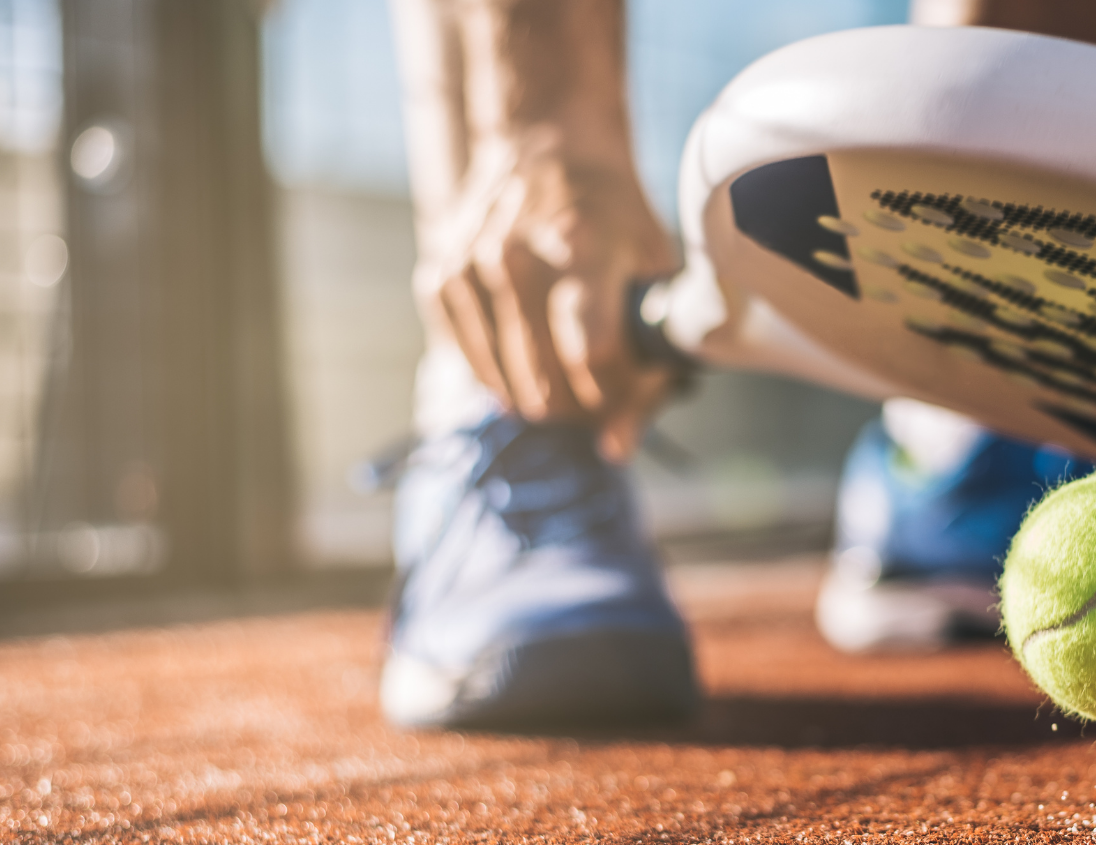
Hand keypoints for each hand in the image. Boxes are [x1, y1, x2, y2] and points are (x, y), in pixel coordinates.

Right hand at [418, 136, 677, 461]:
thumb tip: (615, 451)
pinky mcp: (438, 274)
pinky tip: (525, 353)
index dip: (619, 393)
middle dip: (583, 407)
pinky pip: (467, 361)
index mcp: (583, 248)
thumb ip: (651, 368)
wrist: (549, 142)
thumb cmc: (616, 217)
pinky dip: (500, 372)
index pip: (595, 357)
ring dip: (541, 397)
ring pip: (504, 386)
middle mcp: (516, 255)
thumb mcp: (656, 275)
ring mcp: (469, 265)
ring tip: (568, 376)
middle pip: (545, 383)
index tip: (632, 387)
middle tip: (602, 390)